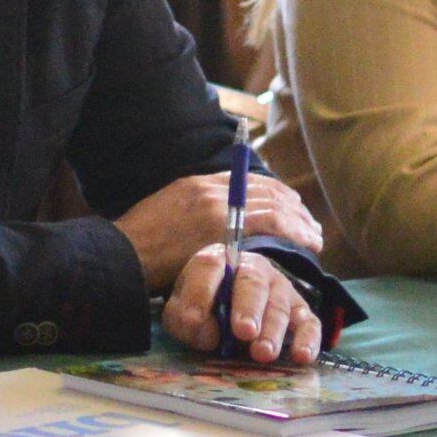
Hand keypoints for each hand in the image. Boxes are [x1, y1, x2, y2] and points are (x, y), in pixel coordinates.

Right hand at [113, 171, 327, 293]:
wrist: (122, 255)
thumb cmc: (137, 246)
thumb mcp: (165, 215)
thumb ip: (191, 213)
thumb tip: (213, 227)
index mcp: (198, 184)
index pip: (248, 180)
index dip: (275, 193)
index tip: (291, 206)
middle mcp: (212, 190)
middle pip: (267, 191)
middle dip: (293, 207)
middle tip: (310, 224)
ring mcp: (220, 208)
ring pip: (275, 206)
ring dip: (300, 222)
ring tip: (315, 237)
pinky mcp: (225, 230)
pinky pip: (271, 225)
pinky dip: (295, 232)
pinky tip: (309, 244)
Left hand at [164, 245, 325, 364]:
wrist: (232, 303)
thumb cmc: (204, 306)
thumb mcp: (183, 310)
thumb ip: (187, 319)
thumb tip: (210, 335)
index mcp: (219, 262)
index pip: (209, 268)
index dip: (201, 292)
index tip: (194, 320)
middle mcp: (254, 269)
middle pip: (252, 284)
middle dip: (248, 309)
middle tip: (244, 332)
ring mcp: (280, 289)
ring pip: (280, 306)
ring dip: (273, 330)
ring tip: (263, 353)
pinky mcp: (299, 311)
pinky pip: (309, 322)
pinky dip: (309, 339)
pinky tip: (302, 356)